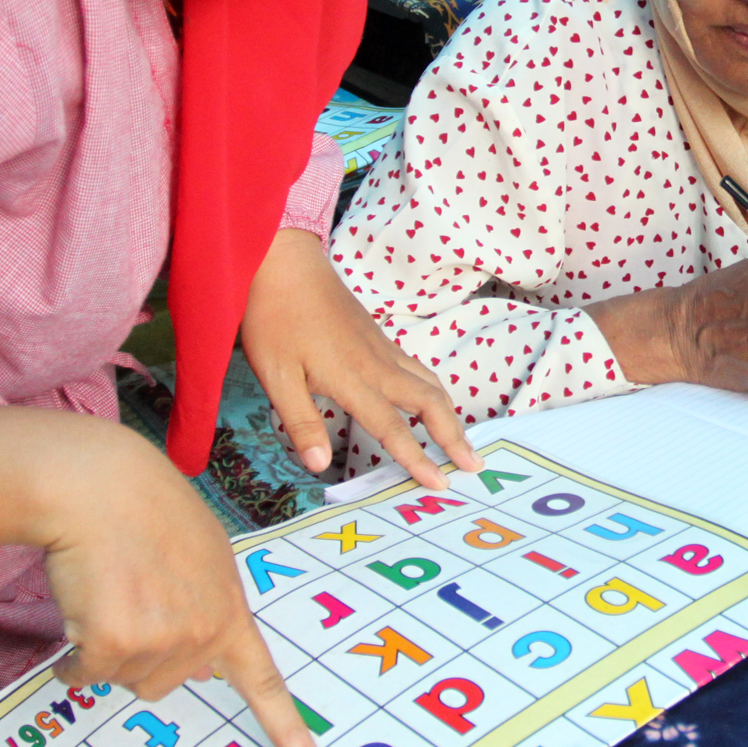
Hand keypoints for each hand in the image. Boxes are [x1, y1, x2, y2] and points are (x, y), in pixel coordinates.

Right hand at [0, 408, 322, 746]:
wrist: (101, 488)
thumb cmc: (145, 511)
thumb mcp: (202, 556)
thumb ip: (207, 606)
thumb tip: (200, 666)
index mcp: (231, 611)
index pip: (263, 681)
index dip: (285, 729)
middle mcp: (205, 633)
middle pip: (164, 683)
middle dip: (140, 650)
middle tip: (130, 596)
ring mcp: (165, 641)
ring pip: (123, 679)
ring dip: (106, 648)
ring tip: (107, 591)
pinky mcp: (118, 644)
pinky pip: (85, 674)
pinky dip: (73, 656)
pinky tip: (80, 606)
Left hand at [240, 229, 476, 485]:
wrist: (284, 263)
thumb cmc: (274, 319)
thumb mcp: (275, 376)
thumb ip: (300, 422)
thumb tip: (318, 466)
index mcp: (352, 378)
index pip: (392, 427)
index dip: (416, 459)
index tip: (440, 484)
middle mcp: (377, 364)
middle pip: (430, 402)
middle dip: (454, 436)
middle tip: (473, 465)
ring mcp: (382, 348)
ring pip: (430, 383)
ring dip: (450, 414)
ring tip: (461, 441)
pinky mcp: (379, 338)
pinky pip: (419, 369)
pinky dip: (436, 392)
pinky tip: (432, 403)